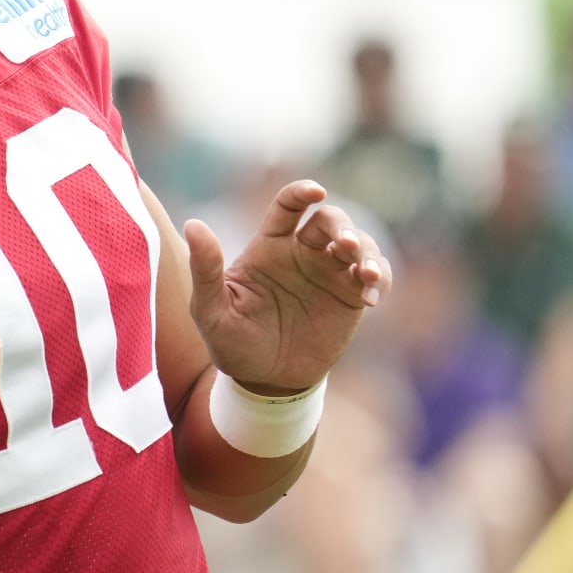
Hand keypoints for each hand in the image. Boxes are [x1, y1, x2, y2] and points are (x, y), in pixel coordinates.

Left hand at [184, 180, 391, 395]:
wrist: (265, 381)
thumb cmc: (231, 342)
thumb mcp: (211, 310)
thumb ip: (205, 269)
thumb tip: (193, 224)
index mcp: (269, 246)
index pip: (287, 206)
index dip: (302, 192)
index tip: (315, 191)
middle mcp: (303, 252)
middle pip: (330, 220)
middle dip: (342, 226)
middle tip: (344, 245)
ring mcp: (330, 273)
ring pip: (359, 243)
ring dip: (367, 252)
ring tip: (364, 275)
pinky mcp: (351, 298)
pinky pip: (376, 277)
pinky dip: (380, 279)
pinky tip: (370, 296)